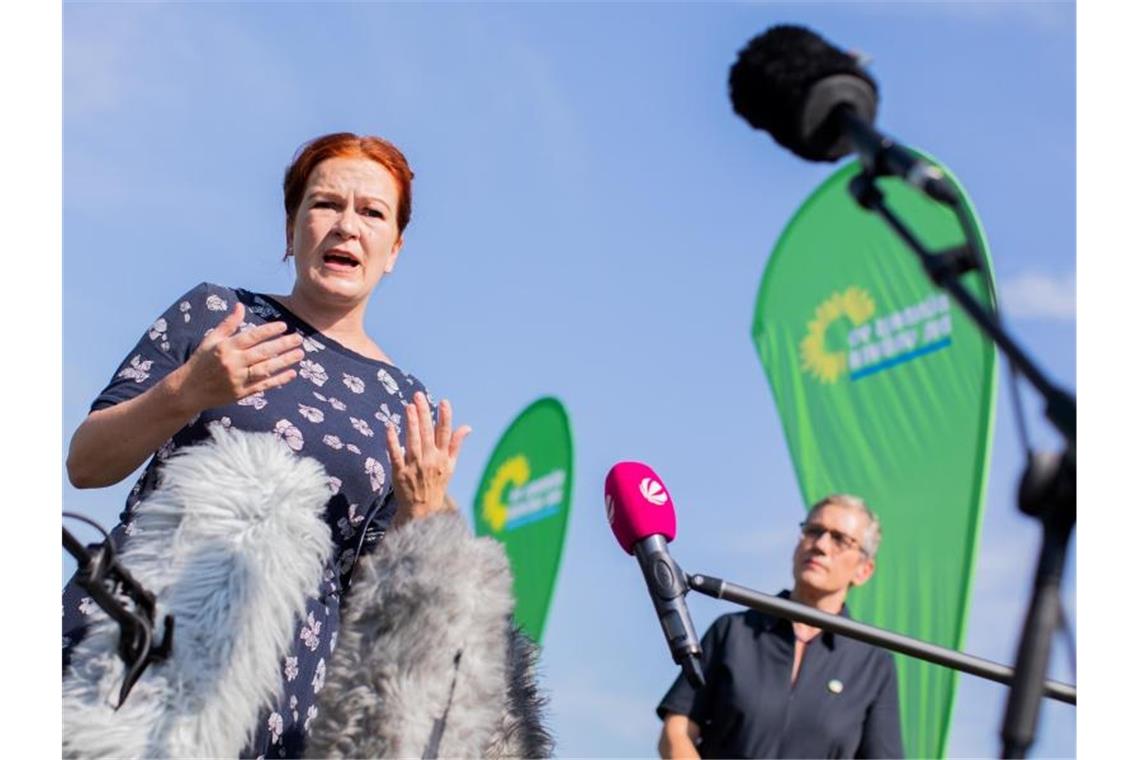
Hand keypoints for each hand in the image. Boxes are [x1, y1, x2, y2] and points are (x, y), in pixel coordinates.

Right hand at [174, 302, 305, 414]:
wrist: (188, 390)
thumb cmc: (201, 361)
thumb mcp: (211, 339)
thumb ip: (228, 324)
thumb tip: (240, 305)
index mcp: (225, 348)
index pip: (251, 337)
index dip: (268, 331)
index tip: (283, 325)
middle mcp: (232, 363)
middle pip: (262, 353)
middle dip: (282, 345)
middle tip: (299, 338)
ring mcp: (238, 380)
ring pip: (266, 369)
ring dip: (284, 362)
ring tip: (300, 354)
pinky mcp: (242, 393)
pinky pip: (263, 386)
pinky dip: (279, 380)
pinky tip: (292, 373)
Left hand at [386, 392, 470, 527]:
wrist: (422, 511)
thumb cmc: (437, 485)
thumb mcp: (451, 466)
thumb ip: (456, 445)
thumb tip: (467, 427)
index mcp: (443, 458)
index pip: (445, 434)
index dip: (445, 417)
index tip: (443, 402)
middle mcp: (430, 460)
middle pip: (427, 433)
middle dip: (423, 413)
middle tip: (418, 396)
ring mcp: (414, 467)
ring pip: (412, 441)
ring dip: (410, 423)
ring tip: (408, 406)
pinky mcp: (399, 473)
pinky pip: (396, 455)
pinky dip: (392, 441)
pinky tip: (390, 427)